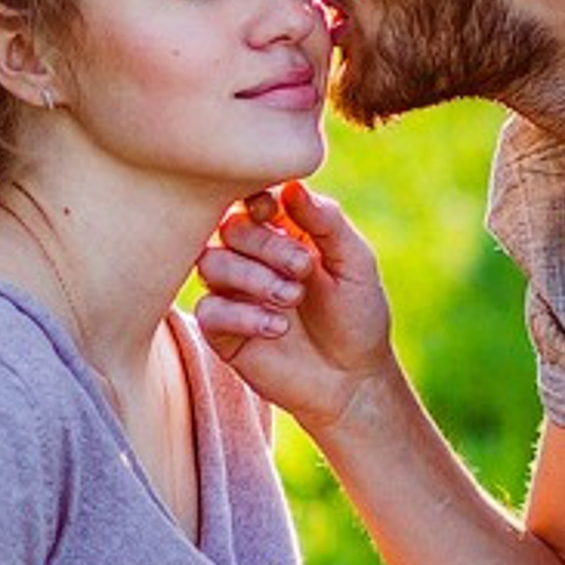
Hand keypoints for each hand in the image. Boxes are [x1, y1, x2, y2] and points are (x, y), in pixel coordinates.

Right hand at [194, 182, 392, 433]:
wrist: (353, 379)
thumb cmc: (357, 315)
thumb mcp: (354, 262)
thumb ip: (325, 222)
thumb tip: (291, 185)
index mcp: (282, 232)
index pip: (250, 198)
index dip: (256, 199)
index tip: (274, 213)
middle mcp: (251, 257)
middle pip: (229, 227)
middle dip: (265, 246)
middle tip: (302, 271)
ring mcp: (233, 293)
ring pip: (210, 263)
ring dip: (252, 278)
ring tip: (292, 299)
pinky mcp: (223, 330)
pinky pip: (208, 310)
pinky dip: (241, 314)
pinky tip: (277, 327)